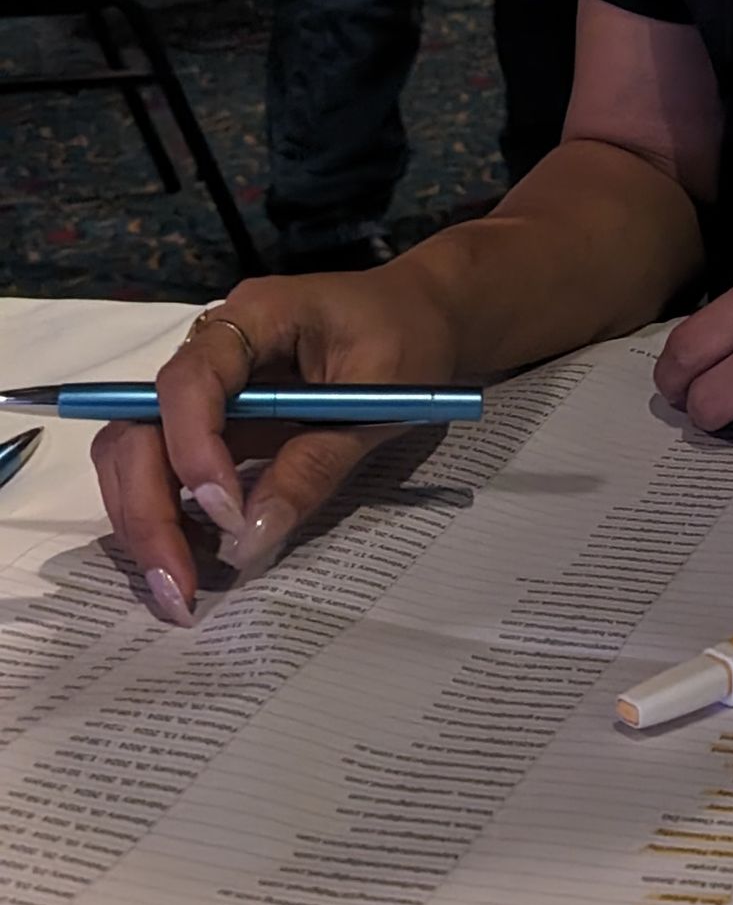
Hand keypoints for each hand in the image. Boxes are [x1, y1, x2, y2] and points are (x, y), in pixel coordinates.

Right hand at [93, 265, 459, 624]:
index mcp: (256, 316)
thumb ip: (315, 464)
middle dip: (148, 509)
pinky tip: (195, 563)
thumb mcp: (381, 400)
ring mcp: (207, 390)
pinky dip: (170, 519)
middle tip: (176, 586)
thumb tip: (248, 539)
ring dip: (147, 521)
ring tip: (179, 588)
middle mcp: (212, 350)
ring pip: (136, 451)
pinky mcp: (215, 425)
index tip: (226, 516)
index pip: (189, 380)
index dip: (193, 450)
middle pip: (139, 425)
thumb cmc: (411, 340)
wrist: (425, 315)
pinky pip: (167, 470)